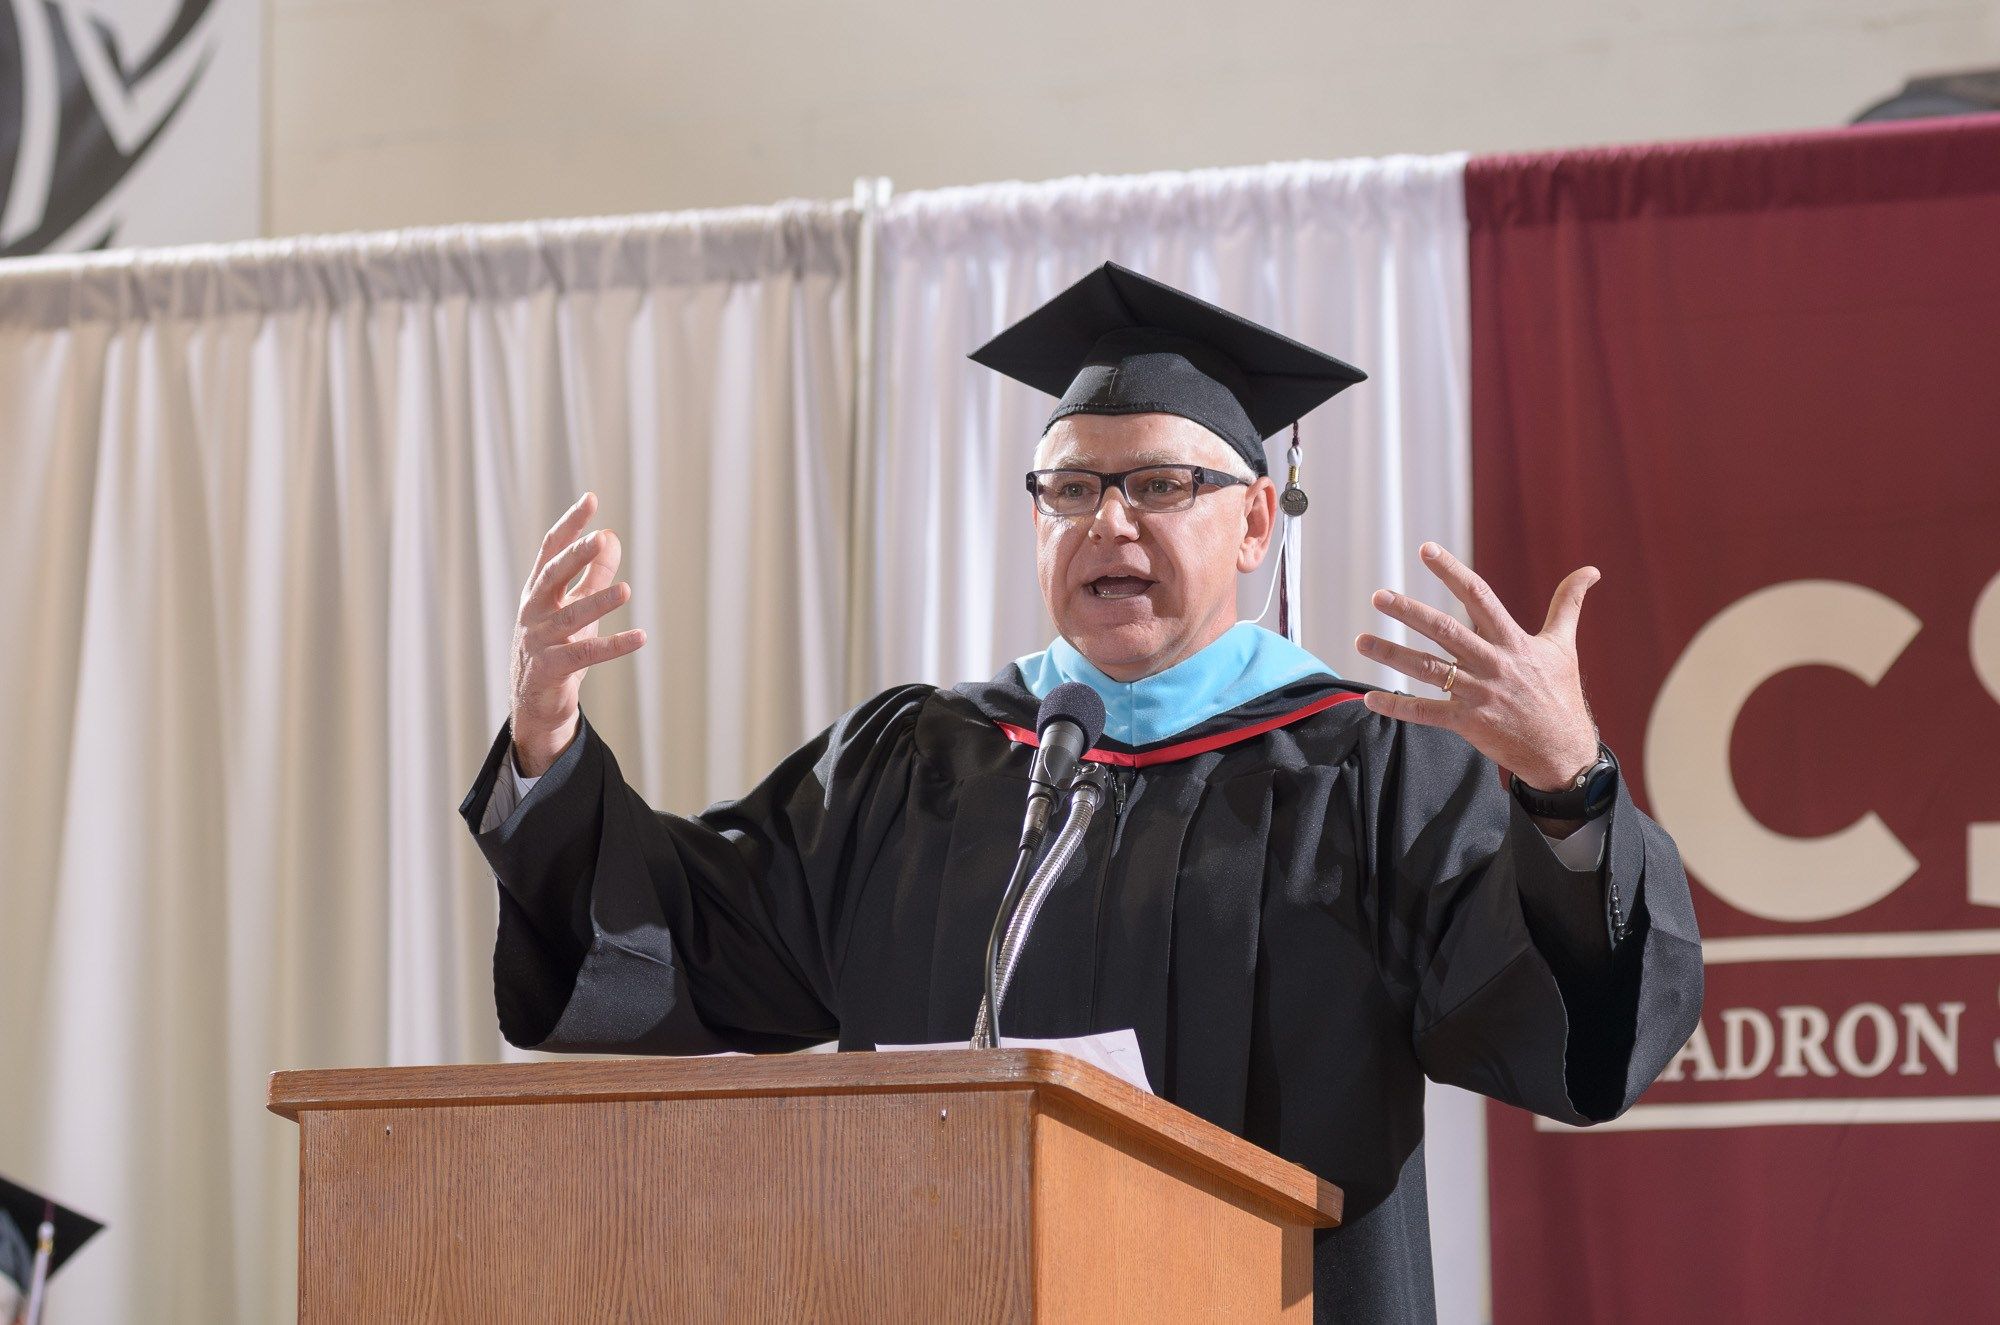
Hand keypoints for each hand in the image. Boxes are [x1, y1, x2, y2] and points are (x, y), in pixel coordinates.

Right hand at [509, 492, 646, 775]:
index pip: (550, 550)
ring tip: (627, 590)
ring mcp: (537, 641)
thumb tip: (611, 537)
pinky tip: (640, 637)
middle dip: (576, 557)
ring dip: (598, 602)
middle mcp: (533, 611)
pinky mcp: (549, 670)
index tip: (591, 500)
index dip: (570, 525)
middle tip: (601, 538)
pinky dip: (613, 646)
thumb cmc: (558, 645)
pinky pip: (584, 655)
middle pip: (553, 577)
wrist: (535, 703)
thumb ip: (593, 574)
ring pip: (570, 617)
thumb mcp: (576, 606)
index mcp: (537, 591)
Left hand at [1354, 542, 1599, 793]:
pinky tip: (1370, 699)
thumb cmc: (1560, 694)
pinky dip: (1397, 707)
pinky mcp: (1469, 723)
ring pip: (1428, 670)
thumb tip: (1592, 571)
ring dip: (1391, 655)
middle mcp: (1493, 664)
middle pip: (1445, 631)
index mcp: (1513, 641)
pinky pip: (1426, 713)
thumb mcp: (1563, 646)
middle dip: (1409, 612)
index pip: (1478, 596)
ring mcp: (1479, 694)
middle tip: (1378, 596)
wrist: (1564, 751)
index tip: (1426, 549)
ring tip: (1361, 642)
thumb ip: (1568, 605)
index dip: (1452, 572)